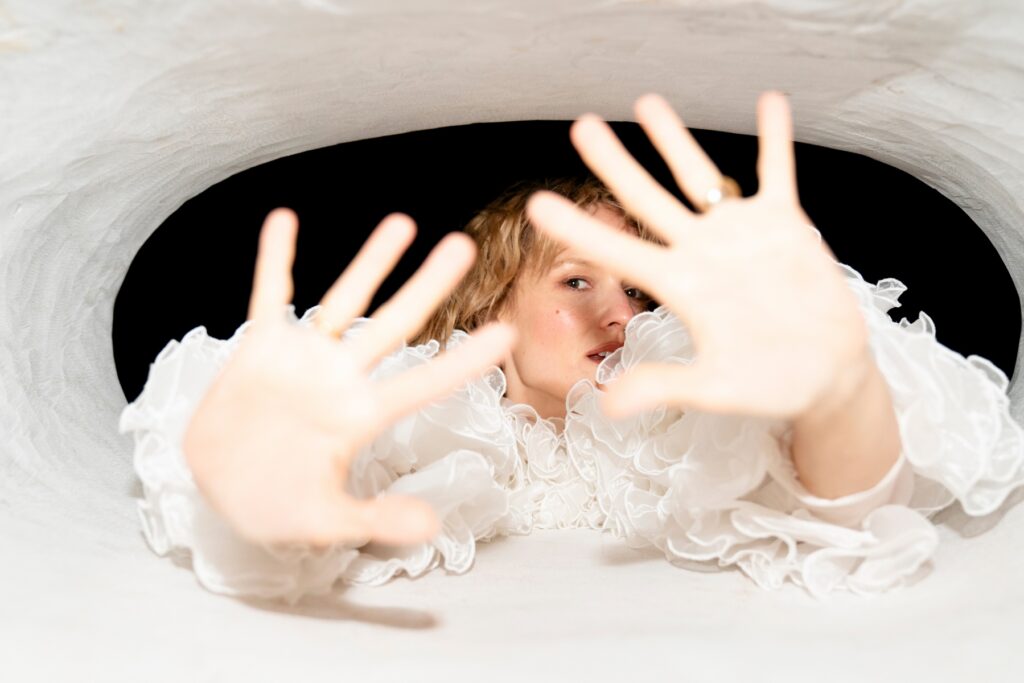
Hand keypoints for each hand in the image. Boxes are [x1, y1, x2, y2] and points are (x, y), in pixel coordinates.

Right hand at [183, 209, 514, 547]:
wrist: (221, 492)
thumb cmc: (279, 508)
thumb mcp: (328, 522)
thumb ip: (378, 520)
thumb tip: (433, 528)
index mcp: (361, 417)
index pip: (423, 384)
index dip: (463, 360)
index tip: (505, 333)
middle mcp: (341, 379)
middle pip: (394, 325)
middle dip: (428, 286)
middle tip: (466, 246)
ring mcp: (303, 360)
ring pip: (344, 301)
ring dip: (371, 263)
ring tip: (403, 223)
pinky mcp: (261, 349)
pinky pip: (269, 298)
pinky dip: (276, 261)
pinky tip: (283, 219)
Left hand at [526, 92, 869, 420]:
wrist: (825, 376)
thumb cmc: (770, 386)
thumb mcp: (716, 389)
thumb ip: (664, 386)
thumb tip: (605, 406)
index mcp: (680, 287)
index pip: (619, 251)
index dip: (580, 229)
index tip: (538, 204)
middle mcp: (701, 253)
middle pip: (647, 199)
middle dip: (614, 162)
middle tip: (581, 126)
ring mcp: (740, 236)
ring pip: (700, 176)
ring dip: (675, 140)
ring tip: (646, 102)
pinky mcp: (785, 226)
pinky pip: (778, 172)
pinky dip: (776, 139)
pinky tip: (769, 102)